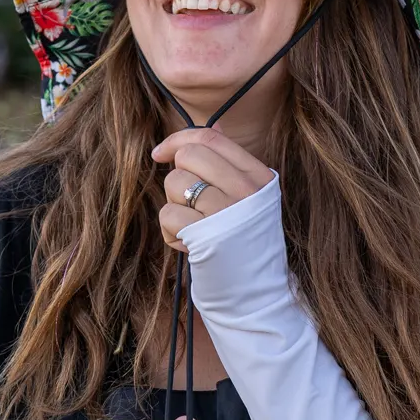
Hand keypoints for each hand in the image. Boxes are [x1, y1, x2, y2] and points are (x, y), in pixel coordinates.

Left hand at [151, 128, 274, 251]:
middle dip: (177, 178)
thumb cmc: (245, 243)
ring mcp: (229, 212)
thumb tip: (215, 125)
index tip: (160, 154)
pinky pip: (168, 215)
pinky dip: (171, 233)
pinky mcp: (209, 236)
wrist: (256, 294)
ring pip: (175, 183)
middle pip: (189, 156)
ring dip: (174, 207)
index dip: (178, 139)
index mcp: (259, 176)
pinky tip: (189, 246)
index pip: (211, 137)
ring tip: (193, 228)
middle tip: (189, 204)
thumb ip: (231, 162)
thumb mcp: (250, 199)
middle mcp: (248, 190)